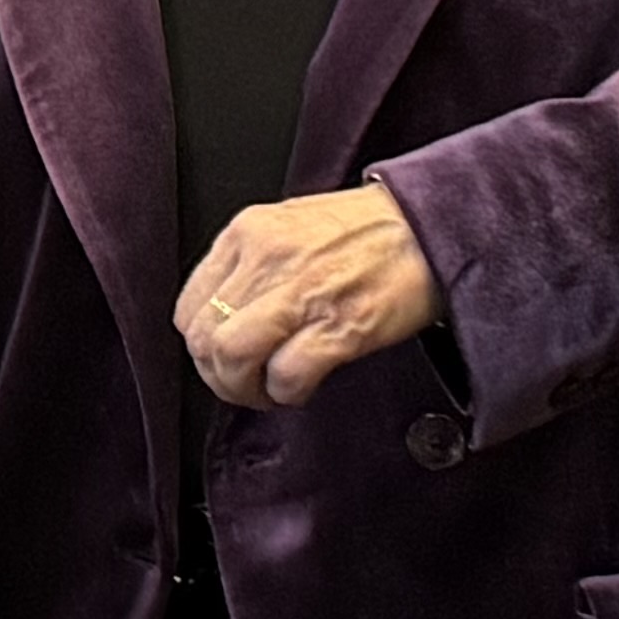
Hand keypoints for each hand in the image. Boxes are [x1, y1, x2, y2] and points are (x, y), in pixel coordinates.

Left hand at [178, 183, 438, 409]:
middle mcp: (266, 258)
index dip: (202, 346)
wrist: (430, 227)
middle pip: (203, 339)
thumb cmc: (367, 231)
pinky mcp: (340, 325)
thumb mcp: (290, 225)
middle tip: (244, 384)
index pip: (188, 307)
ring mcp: (301, 292)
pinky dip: (287, 393)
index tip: (223, 359)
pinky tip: (302, 387)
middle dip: (218, 376)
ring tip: (267, 391)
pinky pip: (287, 375)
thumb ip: (250, 265)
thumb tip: (224, 318)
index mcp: (248, 232)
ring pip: (232, 357)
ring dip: (245, 389)